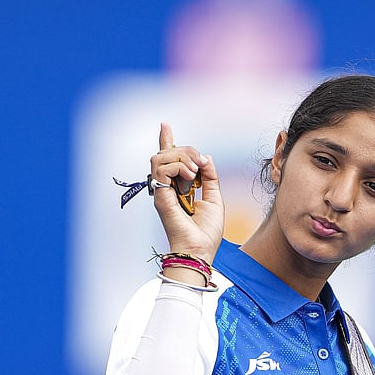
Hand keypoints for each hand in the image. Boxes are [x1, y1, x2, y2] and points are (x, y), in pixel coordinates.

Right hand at [150, 123, 223, 262]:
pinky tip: (191, 177)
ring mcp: (162, 191)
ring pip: (161, 157)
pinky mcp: (160, 196)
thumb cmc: (206, 232)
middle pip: (167, 153)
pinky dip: (178, 167)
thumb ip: (210, 176)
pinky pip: (162, 169)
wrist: (200, 249)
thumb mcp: (215, 197)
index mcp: (178, 187)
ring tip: (196, 171)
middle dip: (187, 150)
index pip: (168, 159)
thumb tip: (206, 157)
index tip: (165, 125)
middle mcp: (167, 187)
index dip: (166, 140)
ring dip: (182, 157)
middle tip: (202, 164)